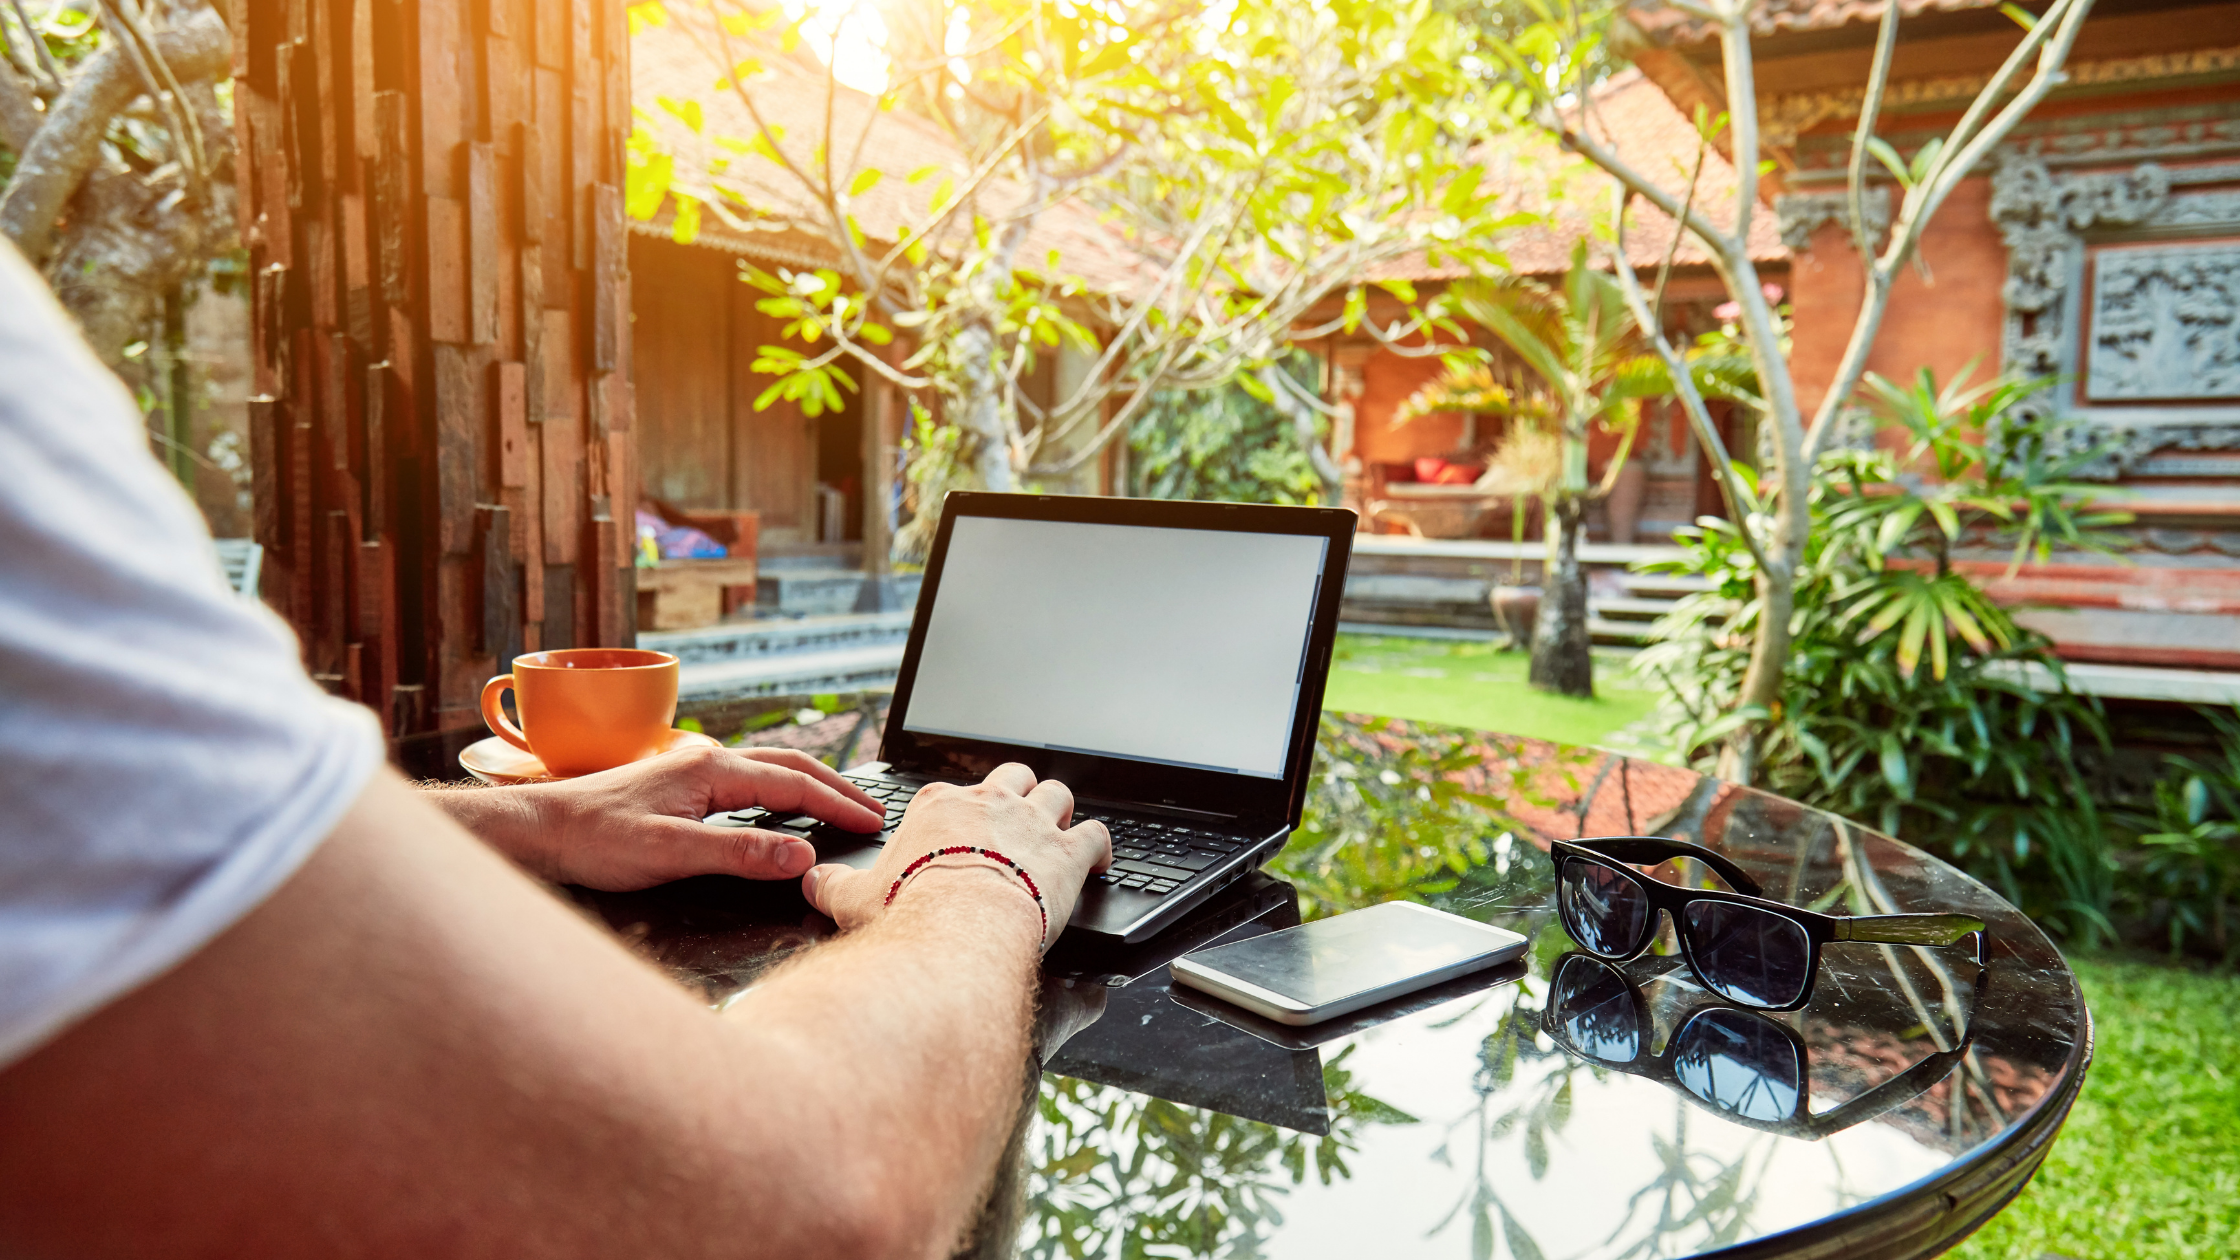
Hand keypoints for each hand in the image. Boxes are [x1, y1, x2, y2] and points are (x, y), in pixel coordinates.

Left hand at [436, 745, 885, 890]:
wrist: (539, 829)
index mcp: (712, 769)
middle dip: (837, 788)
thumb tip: (800, 858)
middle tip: (873, 813)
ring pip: (770, 769)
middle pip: (791, 767)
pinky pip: (748, 779)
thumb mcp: (669, 854)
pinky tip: (781, 806)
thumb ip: (738, 855)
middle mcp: (707, 759)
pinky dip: (782, 789)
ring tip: (841, 806)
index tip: (873, 824)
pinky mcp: (680, 782)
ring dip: (812, 785)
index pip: (794, 786)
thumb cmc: (594, 840)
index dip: (838, 807)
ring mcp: (694, 768)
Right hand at [802, 763, 1110, 949]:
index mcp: (939, 807)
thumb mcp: (852, 898)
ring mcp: (1032, 824)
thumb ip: (831, 884)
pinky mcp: (1067, 852)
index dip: (961, 810)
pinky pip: (1097, 834)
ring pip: (1058, 793)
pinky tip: (1099, 861)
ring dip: (1060, 811)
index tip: (961, 829)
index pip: (953, 791)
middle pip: (1013, 776)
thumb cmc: (906, 914)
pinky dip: (1101, 847)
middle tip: (1018, 820)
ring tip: (1059, 832)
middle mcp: (989, 803)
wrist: (956, 930)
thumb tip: (809, 880)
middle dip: (1019, 793)